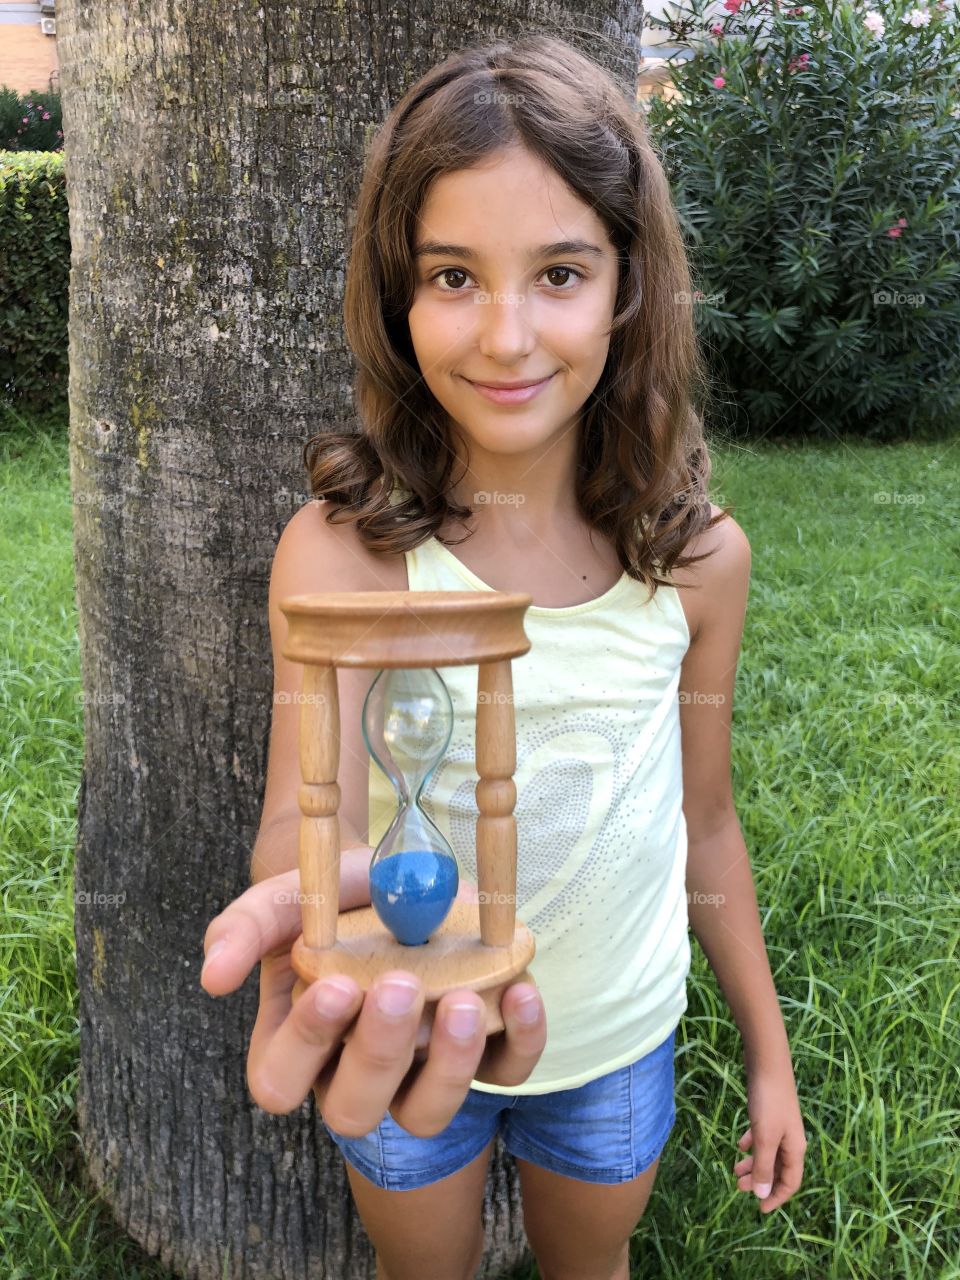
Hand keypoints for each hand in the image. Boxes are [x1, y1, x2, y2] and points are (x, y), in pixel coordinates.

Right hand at [200, 864, 546, 1138]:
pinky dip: (522, 1040)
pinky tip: (521, 990)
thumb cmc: (330, 898)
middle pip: (354, 1109)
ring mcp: (419, 1069)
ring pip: (426, 1114)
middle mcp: (354, 1071)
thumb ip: (246, 928)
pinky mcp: (481, 1051)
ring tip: (465, 1001)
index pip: (280, 1080)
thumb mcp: (286, 898)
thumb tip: (213, 977)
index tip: (337, 983)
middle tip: (401, 986)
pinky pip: (505, 1073)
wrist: (391, 876)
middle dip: (379, 1053)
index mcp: (297, 1044)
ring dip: (449, 1067)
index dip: (305, 1044)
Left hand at [734, 1056, 807, 1213]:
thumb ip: (763, 1165)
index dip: (776, 1197)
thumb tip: (761, 1194)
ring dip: (753, 1163)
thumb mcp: (764, 1137)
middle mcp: (790, 1139)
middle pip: (777, 1169)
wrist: (767, 1062)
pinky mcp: (769, 1112)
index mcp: (795, 1149)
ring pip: (768, 1153)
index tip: (760, 1209)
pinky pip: (761, 1136)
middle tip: (738, 1186)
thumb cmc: (768, 1101)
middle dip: (760, 1180)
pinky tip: (740, 1144)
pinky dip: (751, 1144)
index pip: (790, 1182)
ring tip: (735, 1169)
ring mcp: (780, 1125)